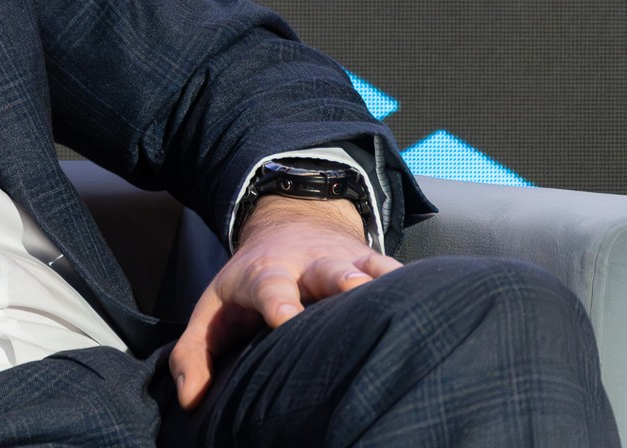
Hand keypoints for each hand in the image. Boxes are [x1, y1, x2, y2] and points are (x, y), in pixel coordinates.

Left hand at [167, 195, 400, 410]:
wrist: (289, 225)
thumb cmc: (247, 289)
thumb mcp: (212, 313)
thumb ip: (192, 356)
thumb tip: (191, 402)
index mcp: (264, 276)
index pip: (269, 288)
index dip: (278, 302)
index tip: (285, 319)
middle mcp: (308, 266)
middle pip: (325, 271)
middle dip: (339, 280)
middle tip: (353, 290)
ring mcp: (345, 263)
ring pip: (367, 268)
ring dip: (382, 281)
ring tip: (403, 298)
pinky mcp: (373, 264)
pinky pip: (396, 272)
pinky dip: (413, 284)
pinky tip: (436, 300)